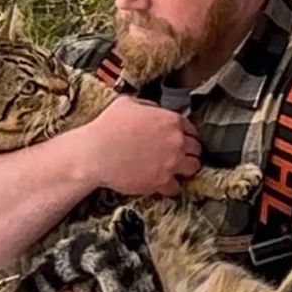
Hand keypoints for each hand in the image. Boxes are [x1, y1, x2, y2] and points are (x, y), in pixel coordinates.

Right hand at [76, 97, 199, 196]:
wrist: (95, 153)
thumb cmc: (107, 128)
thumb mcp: (127, 104)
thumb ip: (147, 106)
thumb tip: (154, 111)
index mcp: (171, 120)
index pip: (192, 129)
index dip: (186, 134)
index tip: (180, 140)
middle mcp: (176, 142)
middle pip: (196, 149)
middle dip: (189, 152)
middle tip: (179, 155)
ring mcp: (171, 163)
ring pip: (193, 168)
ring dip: (185, 169)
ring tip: (176, 170)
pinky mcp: (161, 182)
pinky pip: (176, 188)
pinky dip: (171, 187)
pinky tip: (163, 184)